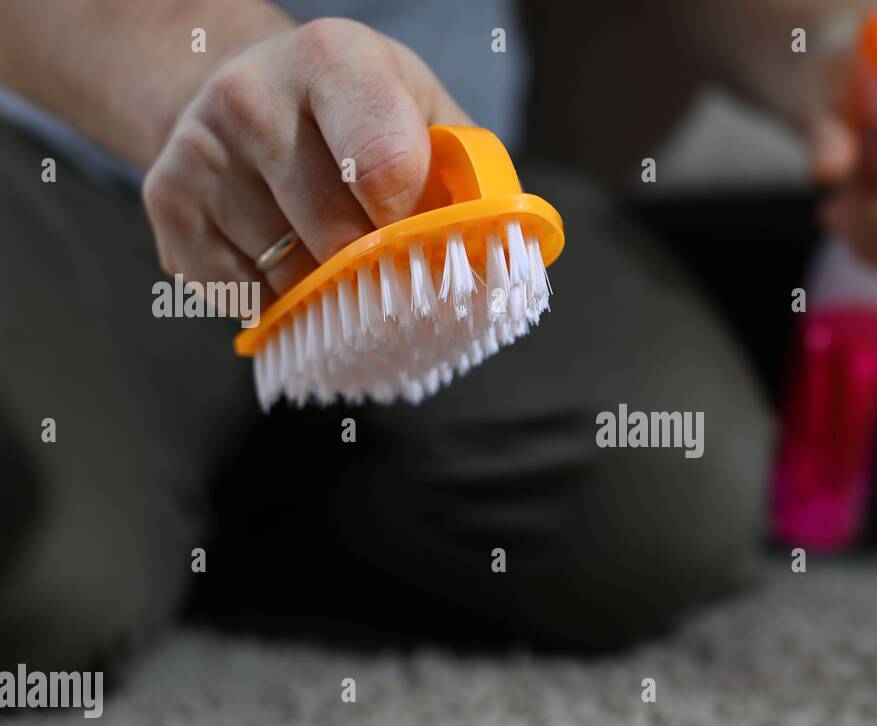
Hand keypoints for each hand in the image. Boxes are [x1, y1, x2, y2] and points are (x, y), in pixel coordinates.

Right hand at [142, 17, 471, 296]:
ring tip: (328, 249)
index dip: (411, 225)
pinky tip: (281, 259)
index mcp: (334, 59)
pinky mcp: (166, 196)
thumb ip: (463, 176)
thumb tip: (493, 250)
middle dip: (373, 268)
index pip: (385, 167)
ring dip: (322, 286)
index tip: (417, 238)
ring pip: (286, 274)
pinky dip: (271, 298)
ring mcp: (201, 146)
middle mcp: (253, 93)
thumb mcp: (421, 115)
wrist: (248, 92)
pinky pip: (237, 292)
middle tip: (386, 264)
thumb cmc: (358, 116)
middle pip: (335, 237)